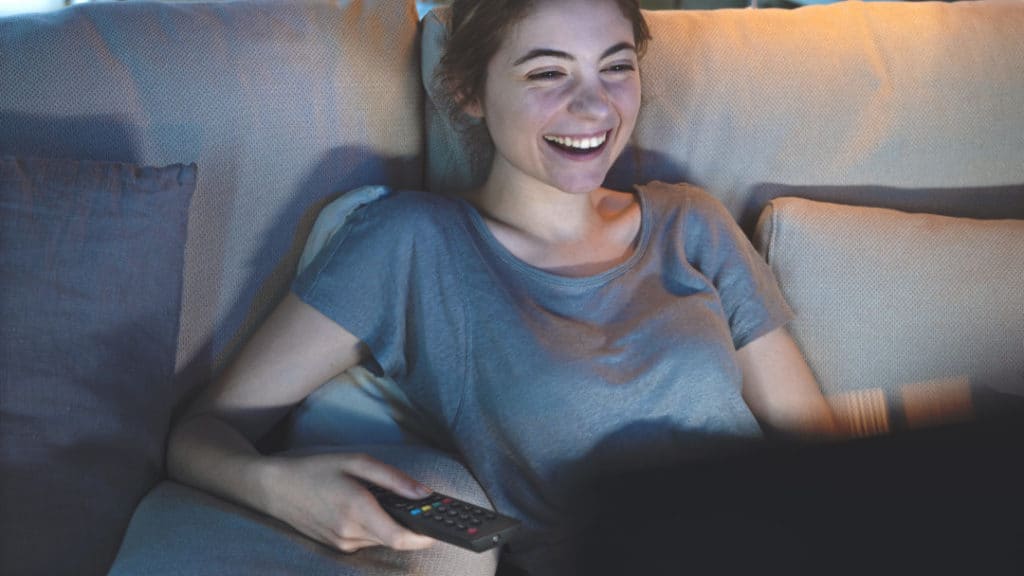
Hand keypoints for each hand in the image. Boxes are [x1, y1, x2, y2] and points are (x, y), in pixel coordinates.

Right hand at [265, 452, 436, 552]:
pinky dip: (375, 527)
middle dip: (410, 525)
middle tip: (417, 506)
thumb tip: (424, 493)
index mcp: (356, 508)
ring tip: (384, 501)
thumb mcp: (356, 461)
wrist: (274, 488)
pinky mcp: (337, 546)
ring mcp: (342, 543)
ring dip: (390, 525)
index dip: (424, 536)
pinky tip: (366, 508)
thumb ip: (393, 479)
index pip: (399, 537)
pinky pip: (367, 540)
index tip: (439, 528)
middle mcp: (349, 531)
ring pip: (381, 539)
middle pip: (394, 538)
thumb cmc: (315, 469)